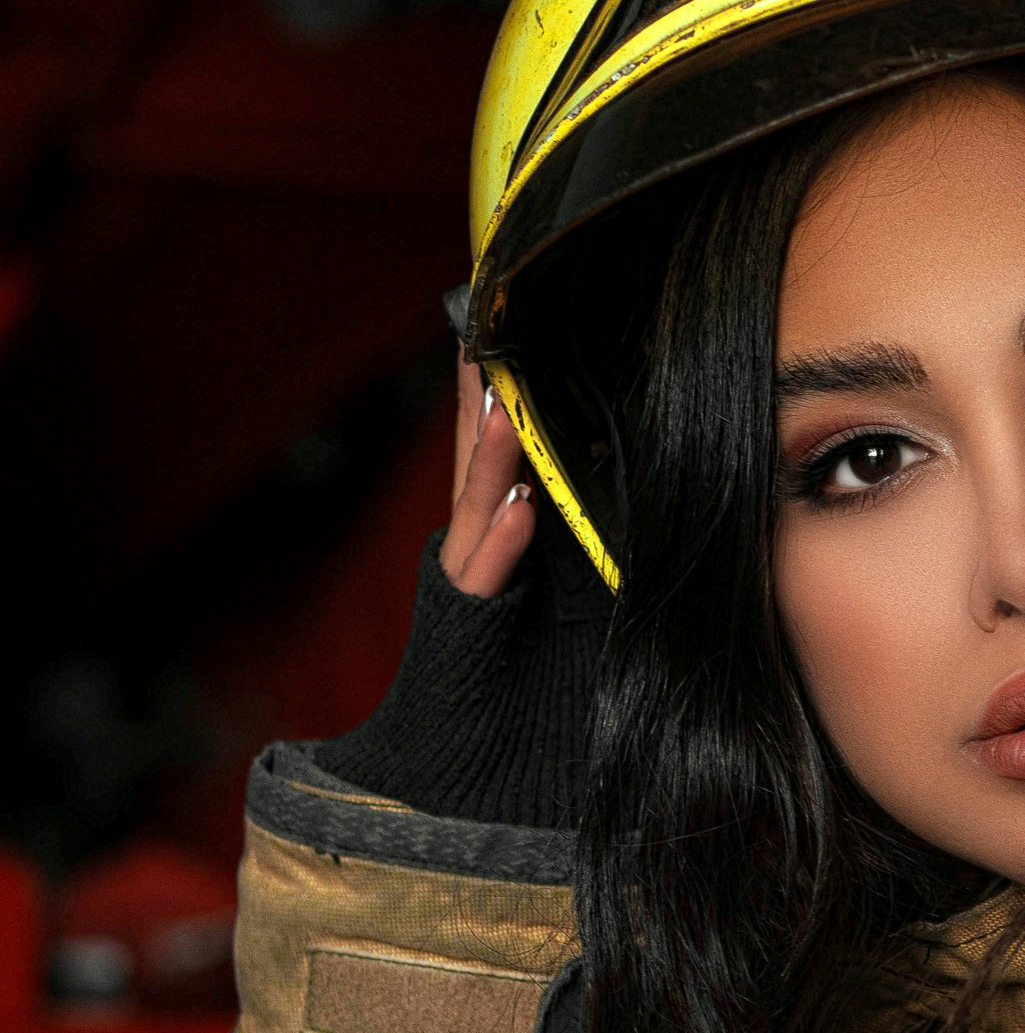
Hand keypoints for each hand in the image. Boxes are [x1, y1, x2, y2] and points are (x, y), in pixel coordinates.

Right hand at [442, 350, 537, 597]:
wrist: (468, 703)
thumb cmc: (521, 617)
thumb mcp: (530, 546)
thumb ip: (530, 489)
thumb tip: (548, 433)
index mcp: (482, 512)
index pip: (477, 433)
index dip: (479, 381)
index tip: (488, 328)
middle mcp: (470, 531)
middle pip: (474, 458)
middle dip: (480, 404)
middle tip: (494, 351)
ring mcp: (469, 569)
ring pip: (478, 506)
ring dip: (492, 458)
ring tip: (503, 415)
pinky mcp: (479, 614)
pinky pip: (488, 575)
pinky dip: (502, 543)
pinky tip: (520, 509)